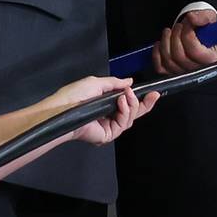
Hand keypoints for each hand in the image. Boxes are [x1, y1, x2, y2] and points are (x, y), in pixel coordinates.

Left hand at [41, 76, 158, 144]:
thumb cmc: (75, 95)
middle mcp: (109, 117)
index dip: (141, 99)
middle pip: (134, 114)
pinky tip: (121, 102)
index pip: (127, 104)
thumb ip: (115, 83)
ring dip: (132, 104)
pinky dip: (125, 111)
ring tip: (126, 95)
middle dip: (145, 104)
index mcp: (106, 104)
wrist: (64, 108)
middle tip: (153, 95)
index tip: (152, 92)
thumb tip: (130, 81)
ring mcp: (109, 127)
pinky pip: (124, 124)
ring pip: (131, 118)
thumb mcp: (97, 83)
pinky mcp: (108, 134)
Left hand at [151, 8, 216, 75]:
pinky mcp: (171, 73)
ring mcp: (183, 73)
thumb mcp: (209, 18)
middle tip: (178, 26)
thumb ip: (203, 17)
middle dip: (175, 36)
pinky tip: (162, 43)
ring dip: (165, 42)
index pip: (193, 50)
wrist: (198, 34)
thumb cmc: (205, 29)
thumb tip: (192, 18)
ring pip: (168, 60)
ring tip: (170, 32)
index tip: (187, 23)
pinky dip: (157, 53)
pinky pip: (160, 67)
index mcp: (210, 58)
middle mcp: (197, 69)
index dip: (186, 33)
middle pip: (179, 56)